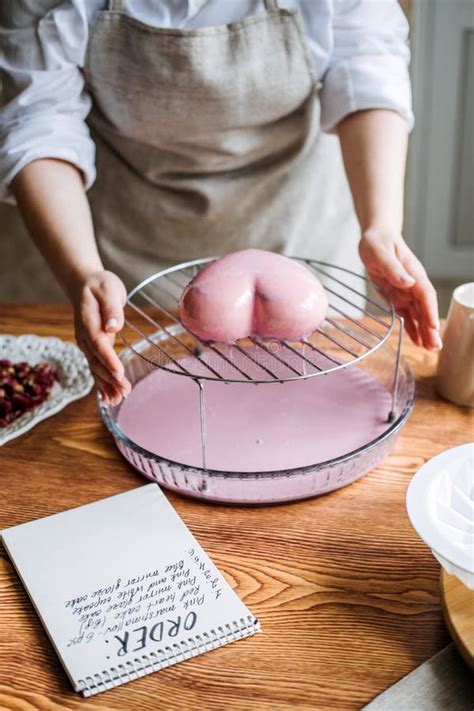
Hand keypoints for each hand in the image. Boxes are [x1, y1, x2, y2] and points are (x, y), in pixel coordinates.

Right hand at [72, 270, 131, 403]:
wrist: (84, 285)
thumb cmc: (100, 285)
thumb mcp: (108, 289)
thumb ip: (111, 308)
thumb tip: (113, 326)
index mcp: (87, 321)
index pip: (98, 343)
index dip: (108, 359)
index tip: (119, 373)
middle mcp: (84, 336)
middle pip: (96, 360)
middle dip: (110, 378)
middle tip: (126, 392)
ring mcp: (86, 344)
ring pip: (95, 368)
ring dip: (107, 385)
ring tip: (119, 399)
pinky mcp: (91, 348)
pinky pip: (95, 368)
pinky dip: (102, 384)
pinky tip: (110, 399)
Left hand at [359, 230, 441, 349]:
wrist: (376, 237)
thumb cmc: (378, 242)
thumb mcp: (380, 253)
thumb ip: (393, 269)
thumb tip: (409, 282)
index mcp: (414, 273)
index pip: (425, 294)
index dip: (430, 311)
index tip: (433, 326)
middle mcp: (413, 284)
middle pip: (425, 309)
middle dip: (431, 328)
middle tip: (435, 346)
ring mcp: (407, 292)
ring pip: (418, 315)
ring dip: (424, 332)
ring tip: (430, 349)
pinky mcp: (397, 297)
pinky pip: (407, 315)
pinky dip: (412, 328)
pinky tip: (417, 341)